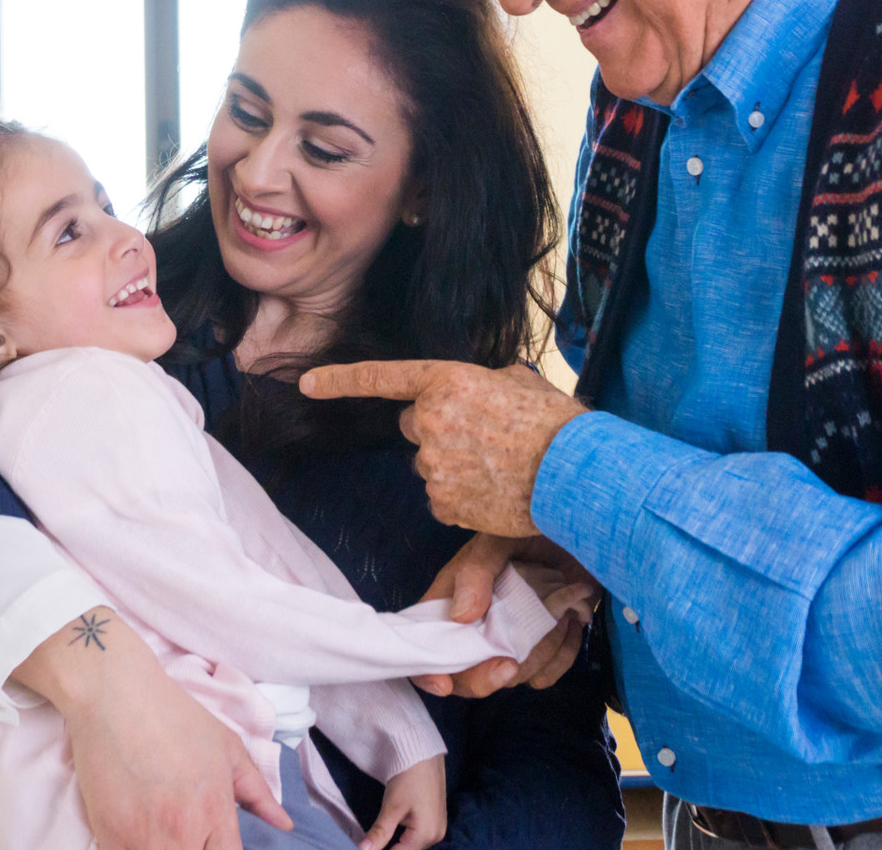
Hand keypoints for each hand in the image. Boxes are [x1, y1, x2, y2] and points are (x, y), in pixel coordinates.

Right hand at [12, 608, 293, 849]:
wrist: (115, 697)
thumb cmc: (175, 718)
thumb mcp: (228, 749)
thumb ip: (258, 793)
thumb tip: (284, 823)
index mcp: (214, 811)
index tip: (219, 843)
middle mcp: (180, 832)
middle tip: (195, 834)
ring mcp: (139, 839)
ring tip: (167, 832)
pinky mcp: (106, 837)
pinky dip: (137, 849)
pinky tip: (142, 834)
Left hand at [300, 361, 583, 535]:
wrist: (575, 471)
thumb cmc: (555, 422)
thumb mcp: (519, 381)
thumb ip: (483, 382)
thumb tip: (482, 391)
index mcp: (447, 381)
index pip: (382, 378)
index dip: (340, 380)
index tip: (306, 383)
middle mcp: (431, 420)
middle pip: (414, 426)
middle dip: (439, 430)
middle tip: (484, 436)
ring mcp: (434, 465)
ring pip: (430, 465)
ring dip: (454, 466)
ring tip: (500, 466)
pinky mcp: (443, 503)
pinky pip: (442, 499)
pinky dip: (462, 498)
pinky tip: (495, 491)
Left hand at [359, 756, 446, 849]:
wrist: (423, 753)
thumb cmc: (408, 777)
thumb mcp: (391, 807)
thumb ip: (379, 833)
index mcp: (427, 834)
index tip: (367, 847)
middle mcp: (437, 834)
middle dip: (390, 847)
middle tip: (373, 839)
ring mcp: (439, 826)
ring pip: (413, 844)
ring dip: (398, 842)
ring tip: (382, 835)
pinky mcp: (436, 818)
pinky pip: (419, 835)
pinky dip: (405, 835)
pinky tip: (394, 828)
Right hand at [411, 534, 597, 698]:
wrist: (583, 529)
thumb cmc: (532, 527)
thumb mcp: (499, 539)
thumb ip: (477, 571)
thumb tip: (460, 616)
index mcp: (452, 599)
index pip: (427, 645)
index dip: (428, 670)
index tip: (445, 683)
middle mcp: (477, 627)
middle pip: (466, 676)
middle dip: (487, 676)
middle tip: (510, 663)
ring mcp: (511, 641)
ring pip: (511, 677)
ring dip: (536, 654)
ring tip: (557, 616)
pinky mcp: (543, 649)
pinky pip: (544, 676)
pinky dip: (560, 657)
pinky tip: (571, 624)